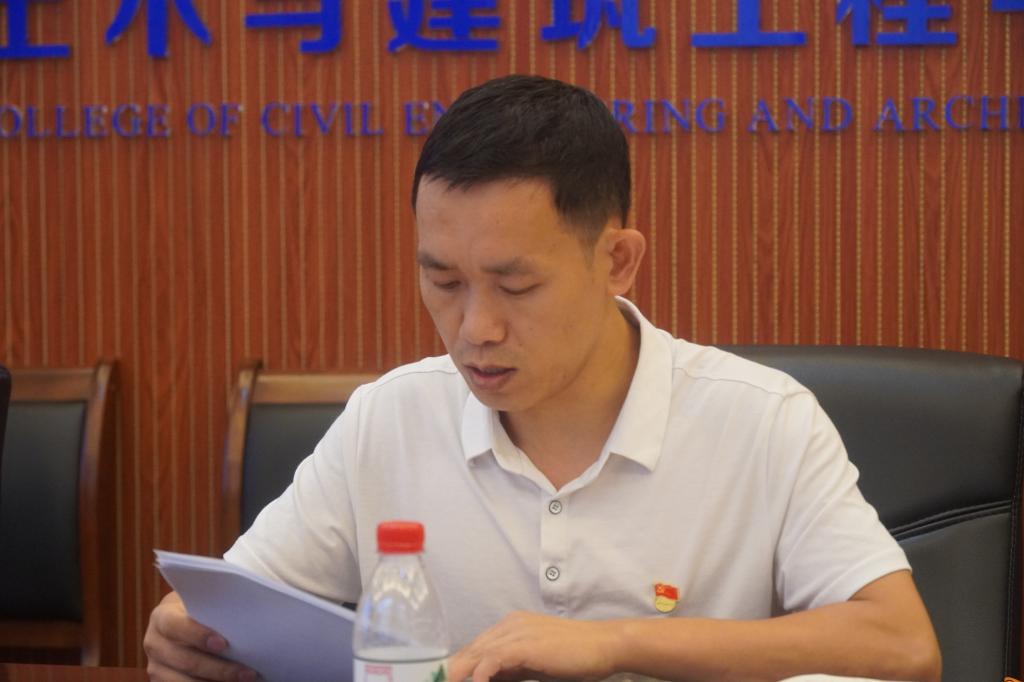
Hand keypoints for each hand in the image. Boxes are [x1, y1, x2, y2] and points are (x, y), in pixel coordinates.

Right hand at [144, 590, 259, 680]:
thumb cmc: (200, 608)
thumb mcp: (202, 602)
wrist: (181, 622)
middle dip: (220, 669)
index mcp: (161, 617)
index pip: (176, 626)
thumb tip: (247, 617)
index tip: (223, 644)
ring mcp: (155, 667)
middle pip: (186, 661)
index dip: (198, 636)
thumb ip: (214, 608)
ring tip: (245, 680)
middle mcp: (154, 643)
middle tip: (248, 673)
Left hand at [447, 612, 622, 681]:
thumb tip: (487, 678)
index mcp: (511, 626)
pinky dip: (479, 675)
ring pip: (477, 654)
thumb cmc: (576, 657)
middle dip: (455, 674)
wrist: (605, 645)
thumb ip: (512, 669)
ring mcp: (517, 631)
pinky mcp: (525, 643)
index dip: (460, 670)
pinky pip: (492, 660)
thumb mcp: (536, 664)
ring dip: (462, 676)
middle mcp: (510, 624)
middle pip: (470, 651)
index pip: (475, 649)